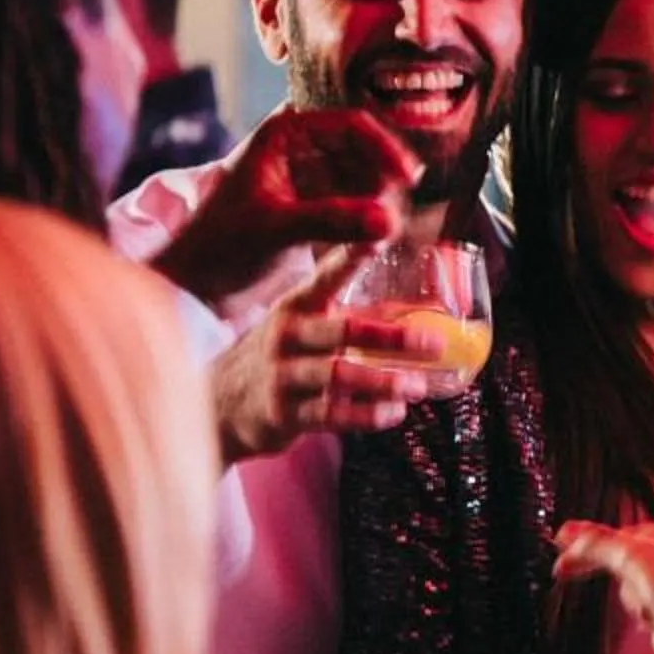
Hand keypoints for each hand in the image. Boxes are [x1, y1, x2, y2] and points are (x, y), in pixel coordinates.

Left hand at [151, 105, 419, 303]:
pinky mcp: (316, 213)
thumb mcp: (274, 229)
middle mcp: (301, 151)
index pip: (351, 126)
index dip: (385, 149)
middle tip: (394, 218)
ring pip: (366, 183)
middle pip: (365, 154)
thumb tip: (388, 221)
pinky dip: (369, 225)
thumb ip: (331, 221)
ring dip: (380, 207)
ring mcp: (310, 183)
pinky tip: (369, 248)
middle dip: (384, 184)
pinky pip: (358, 210)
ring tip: (381, 239)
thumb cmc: (219, 248)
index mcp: (284, 134)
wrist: (195, 290)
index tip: (410, 180)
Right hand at [209, 247, 443, 461]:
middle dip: (391, 337)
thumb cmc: (279, 355)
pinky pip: (331, 415)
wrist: (220, 403)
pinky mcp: (284, 414)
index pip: (326, 276)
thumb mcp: (299, 320)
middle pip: (342, 331)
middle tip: (433, 342)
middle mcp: (287, 336)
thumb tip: (404, 293)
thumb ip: (341, 306)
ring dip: (383, 381)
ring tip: (418, 385)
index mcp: (296, 305)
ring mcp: (283, 375)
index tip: (380, 238)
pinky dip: (366, 415)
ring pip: (338, 375)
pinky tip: (394, 412)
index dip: (351, 258)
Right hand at [551, 519, 653, 653]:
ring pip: (649, 610)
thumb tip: (568, 537)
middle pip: (638, 578)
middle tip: (649, 594)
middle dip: (636, 595)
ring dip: (651, 618)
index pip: (632, 537)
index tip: (564, 564)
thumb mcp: (633, 557)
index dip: (597, 552)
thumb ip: (597, 546)